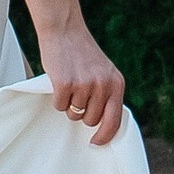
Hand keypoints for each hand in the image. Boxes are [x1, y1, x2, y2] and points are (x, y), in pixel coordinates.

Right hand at [38, 23, 126, 146]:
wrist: (65, 29)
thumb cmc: (82, 52)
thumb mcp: (104, 72)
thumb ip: (107, 94)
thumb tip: (104, 124)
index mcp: (116, 83)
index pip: (114, 120)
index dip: (105, 136)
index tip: (95, 143)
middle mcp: (103, 85)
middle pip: (91, 120)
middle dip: (82, 113)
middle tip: (77, 93)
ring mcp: (84, 85)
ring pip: (74, 114)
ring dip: (69, 103)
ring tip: (69, 82)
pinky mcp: (64, 84)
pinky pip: (59, 106)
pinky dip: (57, 99)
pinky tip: (59, 81)